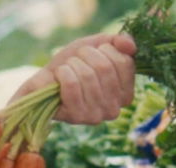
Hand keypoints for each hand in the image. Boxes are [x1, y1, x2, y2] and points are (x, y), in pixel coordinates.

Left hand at [10, 33, 137, 124]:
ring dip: (72, 64)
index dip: (104, 49)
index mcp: (125, 93)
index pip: (124, 62)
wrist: (45, 82)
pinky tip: (59, 77)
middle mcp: (115, 108)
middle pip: (105, 67)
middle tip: (76, 60)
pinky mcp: (77, 117)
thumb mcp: (96, 47)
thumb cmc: (73, 65)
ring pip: (87, 75)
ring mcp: (97, 115)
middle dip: (85, 55)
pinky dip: (62, 73)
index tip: (93, 53)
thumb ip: (117, 42)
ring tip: (67, 69)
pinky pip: (72, 85)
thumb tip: (130, 45)